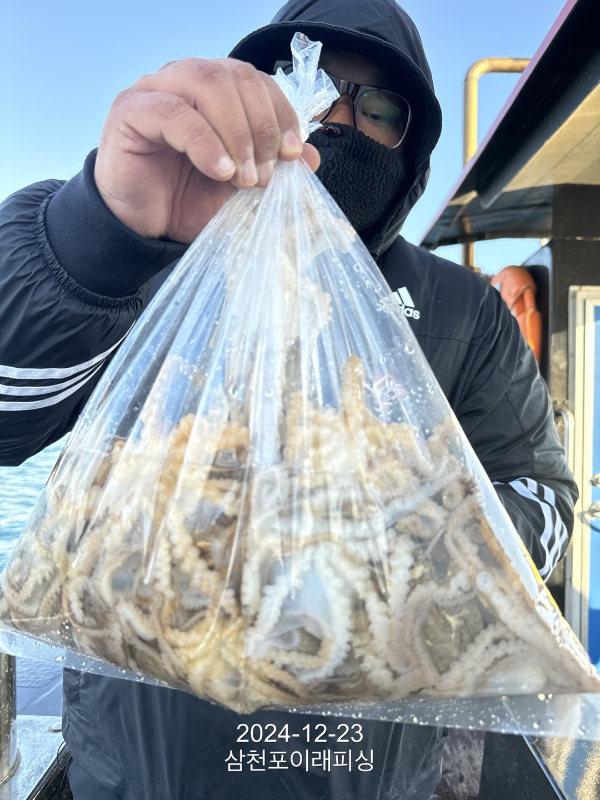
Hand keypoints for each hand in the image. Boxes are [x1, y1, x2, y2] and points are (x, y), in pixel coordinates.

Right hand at [94, 58, 319, 242]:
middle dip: (262, 127)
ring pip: (208, 83)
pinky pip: (174, 112)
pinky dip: (205, 142)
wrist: (144, 227)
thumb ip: (275, 169)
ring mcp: (156, 89)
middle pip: (237, 76)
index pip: (258, 81)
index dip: (281, 114)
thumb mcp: (242, 188)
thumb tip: (313, 157)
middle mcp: (187, 80)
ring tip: (244, 177)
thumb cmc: (188, 201)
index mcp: (217, 92)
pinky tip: (220, 171)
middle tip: (265, 175)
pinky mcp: (131, 110)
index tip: (293, 155)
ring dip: (237, 132)